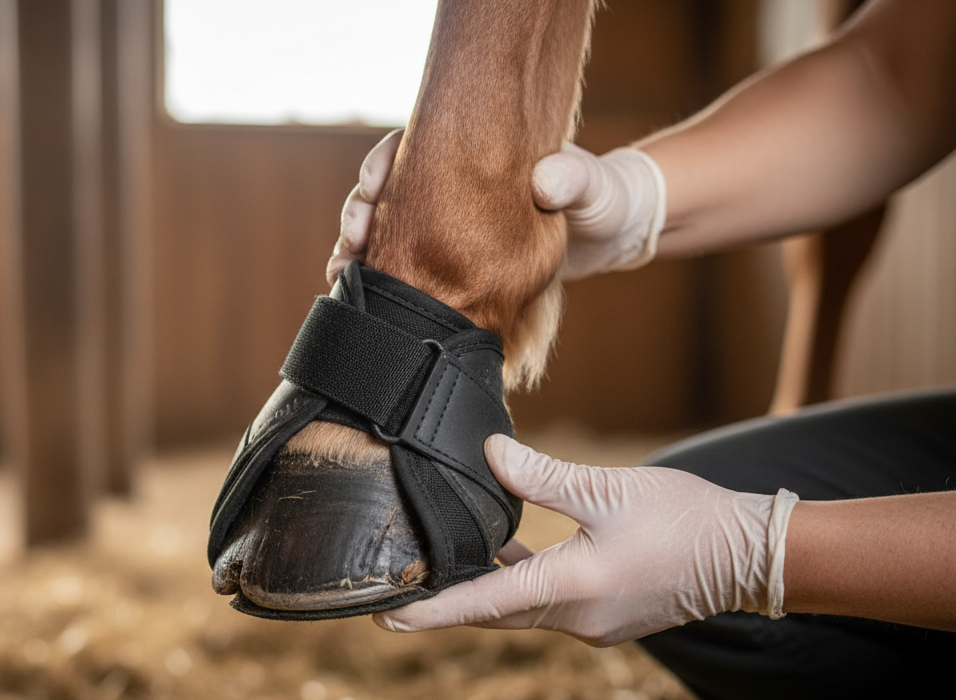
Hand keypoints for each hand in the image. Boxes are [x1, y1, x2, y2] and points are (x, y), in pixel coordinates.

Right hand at [328, 134, 665, 284]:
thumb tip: (545, 180)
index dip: (384, 166)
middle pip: (387, 189)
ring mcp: (447, 220)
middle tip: (352, 242)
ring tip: (343, 272)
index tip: (372, 189)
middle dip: (359, 213)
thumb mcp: (593, 187)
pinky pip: (405, 262)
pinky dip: (380, 276)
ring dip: (358, 247)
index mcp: (475, 155)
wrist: (612, 235)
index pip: (413, 148)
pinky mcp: (451, 256)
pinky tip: (362, 295)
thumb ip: (574, 179)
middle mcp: (452, 184)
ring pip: (387, 227)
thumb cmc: (602, 199)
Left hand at [374, 435, 797, 645]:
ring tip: (440, 572)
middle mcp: (577, 618)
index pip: (483, 603)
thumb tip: (490, 457)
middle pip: (494, 612)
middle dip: (446, 605)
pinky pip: (547, 606)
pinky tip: (505, 555)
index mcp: (572, 588)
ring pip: (520, 610)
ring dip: (482, 594)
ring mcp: (594, 623)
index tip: (387, 617)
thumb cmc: (686, 519)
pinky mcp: (607, 616)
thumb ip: (542, 476)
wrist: (749, 553)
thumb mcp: (608, 489)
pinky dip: (518, 587)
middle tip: (398, 595)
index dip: (431, 611)